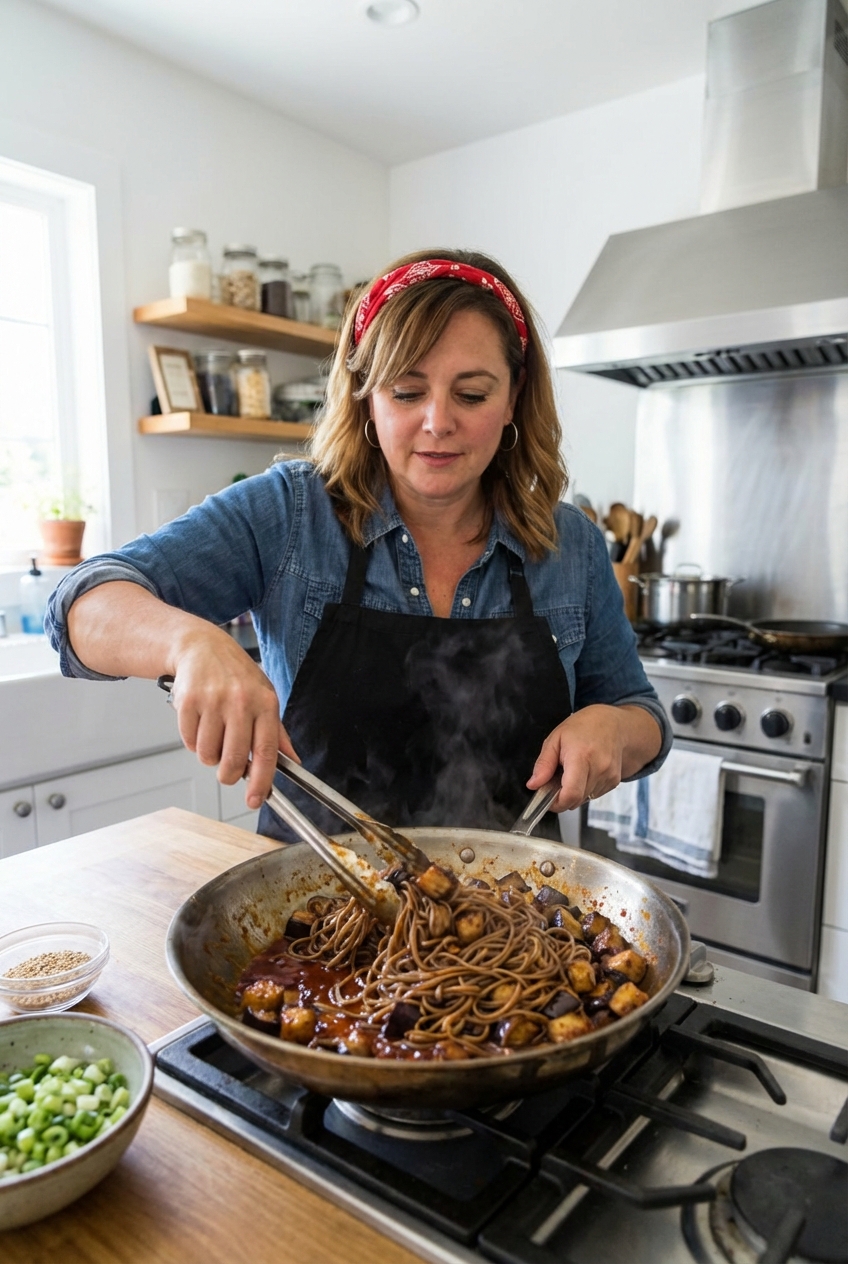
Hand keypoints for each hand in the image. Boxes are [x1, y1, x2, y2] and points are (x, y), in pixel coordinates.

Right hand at [168, 628, 298, 810]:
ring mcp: (212, 701)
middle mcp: (240, 702)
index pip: (266, 752)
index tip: (255, 800)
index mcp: (265, 703)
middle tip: (228, 770)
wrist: (201, 646)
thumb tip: (293, 760)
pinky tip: (200, 723)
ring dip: (209, 756)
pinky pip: (189, 742)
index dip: (261, 782)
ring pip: (208, 756)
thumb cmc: (236, 675)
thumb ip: (277, 732)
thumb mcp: (265, 696)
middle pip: (233, 760)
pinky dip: (194, 742)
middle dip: (229, 774)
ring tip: (214, 735)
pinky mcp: (187, 702)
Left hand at [526, 704, 660, 811]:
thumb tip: (534, 784)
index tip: (547, 798)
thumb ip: (543, 764)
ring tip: (572, 771)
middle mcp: (599, 769)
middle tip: (557, 779)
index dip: (556, 803)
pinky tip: (585, 772)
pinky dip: (585, 788)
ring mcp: (609, 776)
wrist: (614, 724)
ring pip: (584, 799)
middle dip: (562, 796)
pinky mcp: (614, 781)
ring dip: (574, 792)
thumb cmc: (584, 727)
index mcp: (581, 757)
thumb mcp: (556, 738)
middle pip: (576, 800)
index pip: (571, 794)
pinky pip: (594, 794)